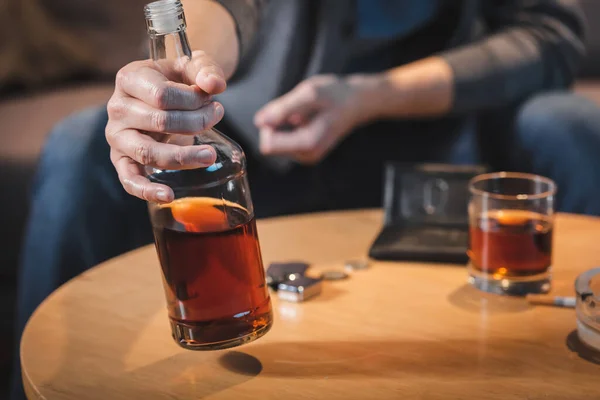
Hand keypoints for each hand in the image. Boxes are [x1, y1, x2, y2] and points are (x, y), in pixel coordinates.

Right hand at [105, 50, 225, 202]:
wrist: (164, 94)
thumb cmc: (176, 79)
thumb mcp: (191, 65)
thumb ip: (206, 69)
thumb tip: (215, 85)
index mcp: (129, 79)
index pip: (162, 95)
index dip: (192, 100)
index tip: (212, 100)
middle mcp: (117, 108)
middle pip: (159, 122)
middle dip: (195, 122)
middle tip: (216, 116)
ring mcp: (117, 137)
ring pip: (148, 152)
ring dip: (183, 156)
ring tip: (209, 155)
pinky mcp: (121, 160)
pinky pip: (129, 179)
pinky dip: (147, 190)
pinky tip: (169, 195)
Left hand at [254, 75, 369, 163]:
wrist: (356, 102)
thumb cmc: (334, 94)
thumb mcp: (309, 93)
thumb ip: (283, 108)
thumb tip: (258, 122)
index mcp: (307, 145)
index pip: (268, 145)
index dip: (269, 125)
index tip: (283, 109)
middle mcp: (306, 156)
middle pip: (269, 144)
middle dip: (276, 124)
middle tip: (296, 109)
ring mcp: (305, 155)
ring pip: (275, 141)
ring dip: (282, 124)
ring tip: (303, 112)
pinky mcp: (304, 151)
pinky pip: (283, 140)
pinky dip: (288, 126)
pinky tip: (304, 117)